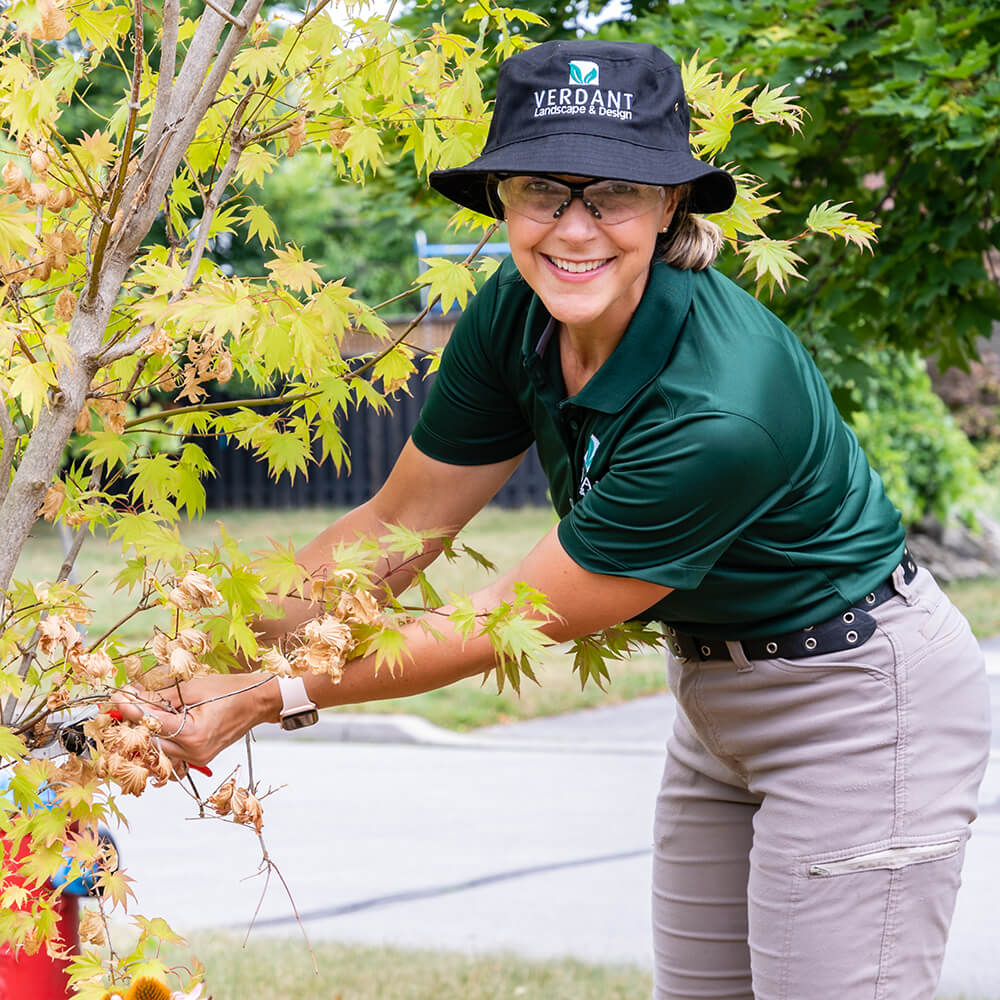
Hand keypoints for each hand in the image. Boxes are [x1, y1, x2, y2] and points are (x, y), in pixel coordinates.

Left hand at [113, 672, 278, 769]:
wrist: (258, 702)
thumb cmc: (231, 690)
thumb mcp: (194, 689)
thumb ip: (161, 698)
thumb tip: (133, 698)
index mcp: (193, 733)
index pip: (151, 723)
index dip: (130, 710)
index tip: (117, 698)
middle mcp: (193, 752)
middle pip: (151, 741)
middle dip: (136, 722)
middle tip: (126, 702)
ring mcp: (197, 758)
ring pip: (159, 749)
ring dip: (148, 730)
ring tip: (143, 710)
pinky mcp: (199, 758)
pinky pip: (171, 751)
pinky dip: (162, 738)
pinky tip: (159, 723)